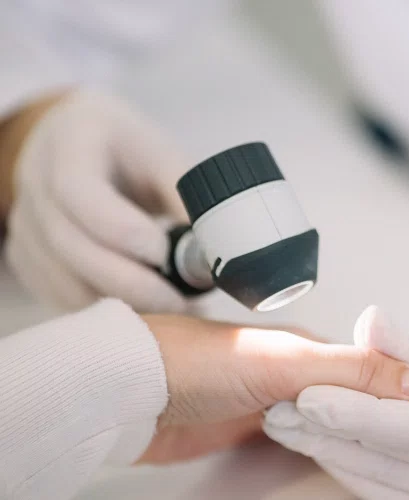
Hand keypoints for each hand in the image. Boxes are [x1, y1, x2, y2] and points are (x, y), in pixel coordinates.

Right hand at [4, 89, 188, 312]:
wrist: (79, 145)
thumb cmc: (129, 151)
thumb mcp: (162, 156)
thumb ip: (188, 195)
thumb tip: (224, 246)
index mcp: (72, 141)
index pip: (79, 191)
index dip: (123, 230)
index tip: (166, 253)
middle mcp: (35, 181)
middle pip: (70, 244)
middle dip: (130, 282)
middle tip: (179, 303)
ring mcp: (24, 222)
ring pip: (63, 278)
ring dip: (118, 303)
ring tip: (169, 310)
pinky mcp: (26, 257)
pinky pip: (59, 295)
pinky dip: (102, 311)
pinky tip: (142, 310)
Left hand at [137, 314, 408, 463]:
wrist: (130, 391)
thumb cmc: (199, 363)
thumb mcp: (291, 364)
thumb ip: (357, 372)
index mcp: (314, 347)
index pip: (378, 372)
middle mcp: (299, 371)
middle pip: (357, 398)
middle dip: (387, 416)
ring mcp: (275, 400)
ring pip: (331, 421)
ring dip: (356, 434)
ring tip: (393, 452)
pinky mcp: (251, 427)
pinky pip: (301, 439)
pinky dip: (322, 447)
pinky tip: (337, 456)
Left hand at [264, 307, 408, 498]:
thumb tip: (368, 322)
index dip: (360, 414)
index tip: (308, 395)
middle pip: (398, 461)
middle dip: (332, 435)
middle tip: (278, 408)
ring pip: (392, 485)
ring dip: (336, 455)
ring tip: (289, 425)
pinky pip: (401, 496)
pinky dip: (362, 472)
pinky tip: (328, 448)